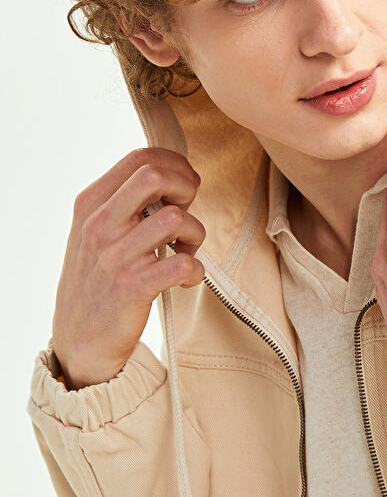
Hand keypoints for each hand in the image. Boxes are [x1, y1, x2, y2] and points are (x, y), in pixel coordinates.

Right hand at [51, 148, 206, 388]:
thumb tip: (171, 177)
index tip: (185, 188)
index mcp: (91, 204)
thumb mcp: (96, 231)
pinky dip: (196, 270)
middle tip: (188, 211)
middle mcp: (100, 225)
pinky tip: (187, 278)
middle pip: (155, 176)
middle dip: (186, 187)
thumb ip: (124, 202)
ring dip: (195, 233)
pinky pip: (183, 263)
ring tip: (187, 249)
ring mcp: (115, 256)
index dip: (176, 166)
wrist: (81, 337)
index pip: (140, 158)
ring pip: (176, 218)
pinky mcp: (133, 288)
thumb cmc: (98, 279)